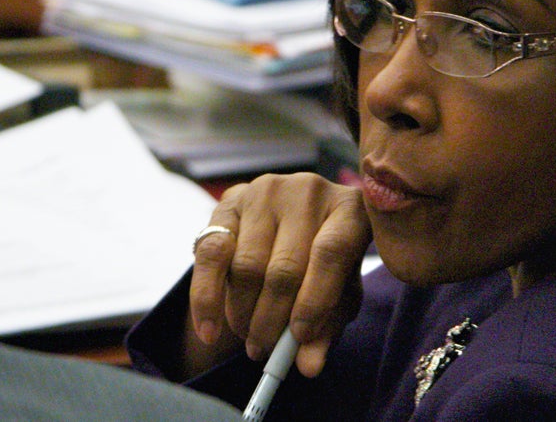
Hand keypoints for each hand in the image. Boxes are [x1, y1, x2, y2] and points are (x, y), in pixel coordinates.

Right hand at [186, 172, 369, 377]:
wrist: (290, 226)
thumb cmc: (325, 265)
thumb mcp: (338, 296)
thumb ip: (326, 329)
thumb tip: (308, 366)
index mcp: (349, 209)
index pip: (331, 252)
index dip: (314, 300)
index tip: (299, 338)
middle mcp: (310, 190)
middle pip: (285, 265)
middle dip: (272, 320)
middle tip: (266, 352)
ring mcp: (268, 191)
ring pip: (247, 266)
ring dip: (244, 314)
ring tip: (250, 339)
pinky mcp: (230, 200)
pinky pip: (211, 254)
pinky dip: (206, 299)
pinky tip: (209, 330)